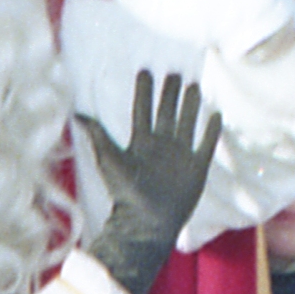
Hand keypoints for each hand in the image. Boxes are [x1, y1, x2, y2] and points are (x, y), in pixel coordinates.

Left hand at [80, 72, 223, 293]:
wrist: (147, 222)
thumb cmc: (125, 193)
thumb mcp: (108, 159)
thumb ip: (98, 135)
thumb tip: (77, 114)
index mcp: (141, 142)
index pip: (143, 110)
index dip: (144, 92)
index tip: (145, 71)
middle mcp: (161, 146)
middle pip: (167, 112)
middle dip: (171, 93)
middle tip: (175, 72)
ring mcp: (180, 155)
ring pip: (187, 123)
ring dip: (191, 105)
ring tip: (195, 85)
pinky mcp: (196, 168)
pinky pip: (206, 145)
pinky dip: (212, 131)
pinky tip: (217, 115)